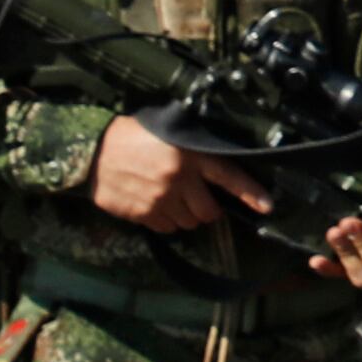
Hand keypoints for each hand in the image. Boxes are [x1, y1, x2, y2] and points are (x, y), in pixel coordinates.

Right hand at [86, 115, 273, 236]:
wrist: (93, 150)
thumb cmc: (134, 137)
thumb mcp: (169, 133)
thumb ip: (193, 150)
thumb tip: (216, 169)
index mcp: (189, 154)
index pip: (229, 175)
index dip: (250, 193)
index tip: (268, 206)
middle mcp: (178, 179)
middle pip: (209, 212)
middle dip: (207, 209)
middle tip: (197, 197)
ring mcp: (160, 199)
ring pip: (188, 222)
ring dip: (185, 215)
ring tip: (171, 197)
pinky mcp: (143, 214)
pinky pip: (166, 228)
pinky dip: (165, 220)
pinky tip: (154, 203)